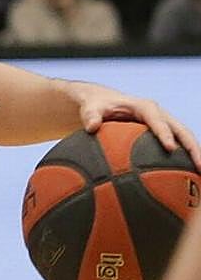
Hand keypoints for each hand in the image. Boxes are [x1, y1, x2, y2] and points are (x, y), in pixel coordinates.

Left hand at [69, 81, 200, 169]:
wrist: (102, 101)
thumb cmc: (96, 105)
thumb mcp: (90, 108)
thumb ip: (90, 115)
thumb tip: (91, 127)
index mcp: (143, 107)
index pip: (157, 120)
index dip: (164, 133)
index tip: (170, 148)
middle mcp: (158, 115)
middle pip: (181, 130)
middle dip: (192, 147)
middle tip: (199, 166)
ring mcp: (163, 124)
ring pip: (185, 139)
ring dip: (195, 155)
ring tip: (200, 176)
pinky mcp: (163, 134)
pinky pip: (178, 146)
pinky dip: (185, 160)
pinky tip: (189, 178)